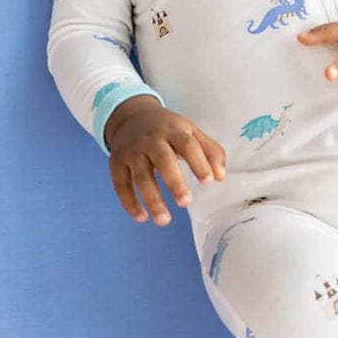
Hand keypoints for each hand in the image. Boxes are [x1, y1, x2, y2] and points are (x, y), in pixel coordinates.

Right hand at [104, 97, 226, 225]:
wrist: (130, 117)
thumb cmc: (167, 130)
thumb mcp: (190, 132)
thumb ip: (210, 151)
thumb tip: (220, 177)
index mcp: (174, 131)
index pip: (187, 145)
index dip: (198, 162)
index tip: (208, 181)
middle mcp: (151, 140)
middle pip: (162, 160)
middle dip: (174, 182)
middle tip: (186, 202)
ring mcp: (132, 152)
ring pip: (141, 176)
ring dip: (152, 199)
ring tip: (164, 221)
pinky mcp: (116, 164)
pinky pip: (121, 185)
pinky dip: (129, 203)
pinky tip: (142, 218)